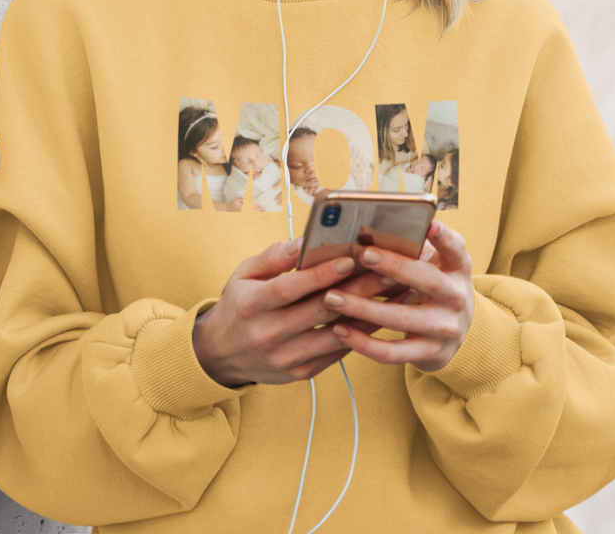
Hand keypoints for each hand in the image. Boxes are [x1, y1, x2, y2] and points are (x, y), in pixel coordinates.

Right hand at [191, 239, 396, 386]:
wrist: (221, 355)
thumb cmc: (239, 304)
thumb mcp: (244, 274)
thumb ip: (273, 257)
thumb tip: (303, 241)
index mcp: (252, 304)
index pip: (290, 288)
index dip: (321, 273)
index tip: (350, 257)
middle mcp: (268, 334)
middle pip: (321, 310)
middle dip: (358, 288)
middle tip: (388, 270)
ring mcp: (285, 358)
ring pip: (335, 335)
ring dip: (368, 314)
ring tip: (394, 294)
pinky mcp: (300, 373)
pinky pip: (336, 353)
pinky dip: (360, 335)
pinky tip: (380, 317)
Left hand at [323, 221, 473, 372]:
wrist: (456, 333)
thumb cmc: (435, 287)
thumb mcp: (437, 265)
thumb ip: (416, 248)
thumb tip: (368, 230)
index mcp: (458, 270)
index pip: (456, 250)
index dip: (444, 238)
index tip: (430, 224)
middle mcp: (456, 298)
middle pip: (426, 280)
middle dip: (394, 266)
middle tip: (364, 255)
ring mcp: (444, 329)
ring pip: (400, 318)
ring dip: (363, 308)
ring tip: (332, 296)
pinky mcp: (430, 354)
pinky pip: (393, 352)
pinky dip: (364, 343)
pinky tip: (340, 329)